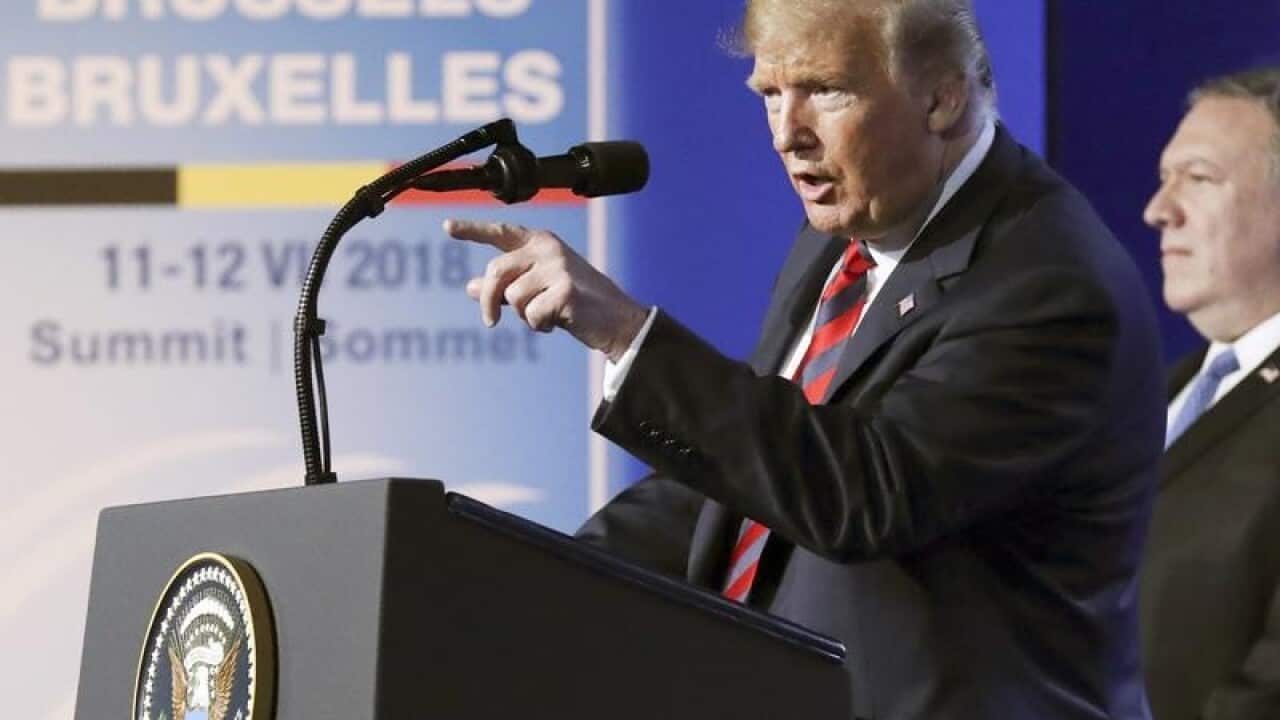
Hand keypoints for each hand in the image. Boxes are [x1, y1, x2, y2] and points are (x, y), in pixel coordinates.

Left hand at [443, 219, 648, 361]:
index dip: (472, 230)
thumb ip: (506, 284)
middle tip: (490, 322)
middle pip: (496, 271)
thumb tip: (469, 287)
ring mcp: (558, 267)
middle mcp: (547, 248)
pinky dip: (540, 326)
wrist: (616, 320)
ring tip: (548, 315)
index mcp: (540, 242)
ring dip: (524, 316)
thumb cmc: (577, 303)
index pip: (500, 233)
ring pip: (513, 297)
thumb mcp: (538, 289)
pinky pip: (531, 314)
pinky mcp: (565, 289)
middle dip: (489, 301)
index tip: (446, 226)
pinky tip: (559, 322)